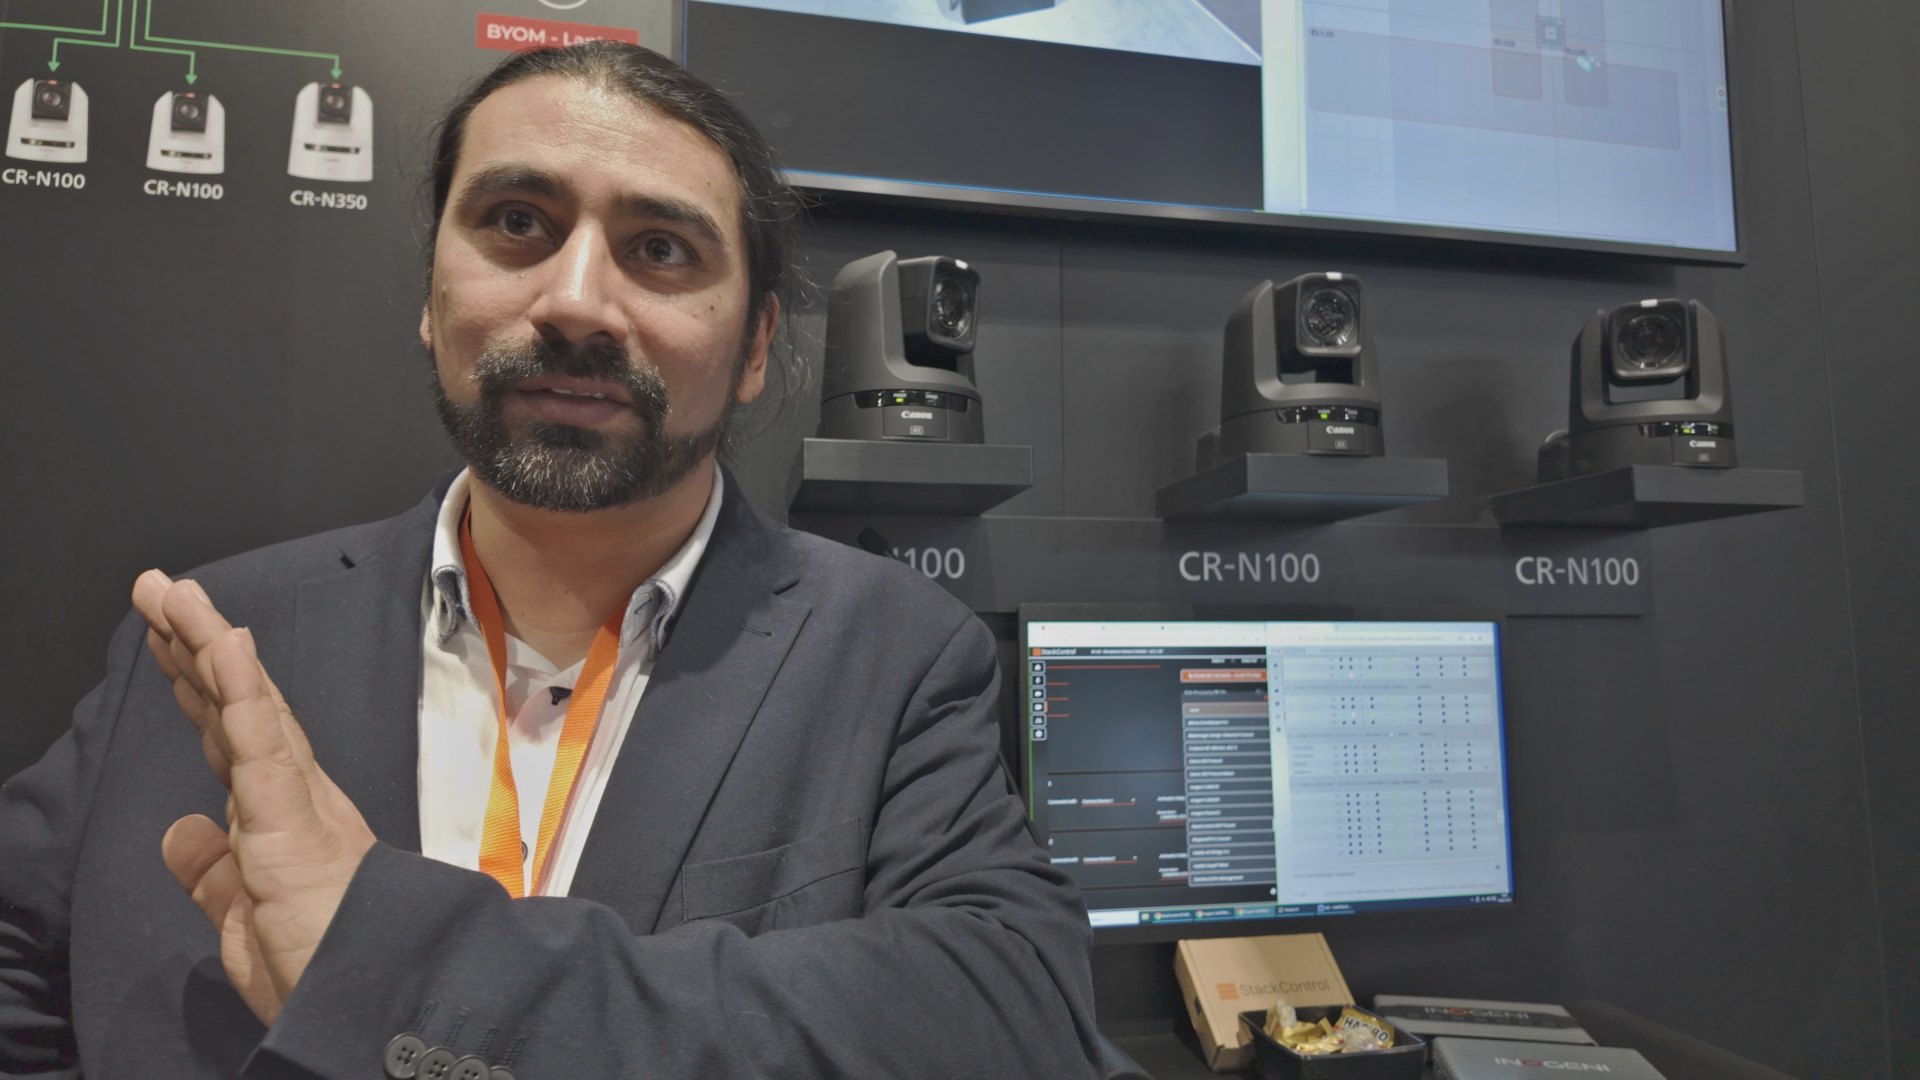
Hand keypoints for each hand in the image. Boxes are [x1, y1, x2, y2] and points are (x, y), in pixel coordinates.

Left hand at [132, 570, 376, 1025]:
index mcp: (280, 820)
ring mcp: (294, 800)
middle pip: (233, 706)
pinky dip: (242, 686)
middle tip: (159, 591)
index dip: (201, 688)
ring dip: (206, 642)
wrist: (374, 997)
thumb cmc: (324, 966)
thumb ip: (213, 874)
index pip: (231, 739)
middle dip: (193, 647)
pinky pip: (263, 739)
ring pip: (244, 704)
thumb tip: (182, 833)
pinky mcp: (293, 815)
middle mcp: (292, 796)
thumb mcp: (244, 919)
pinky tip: (222, 641)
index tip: (176, 643)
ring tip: (171, 593)